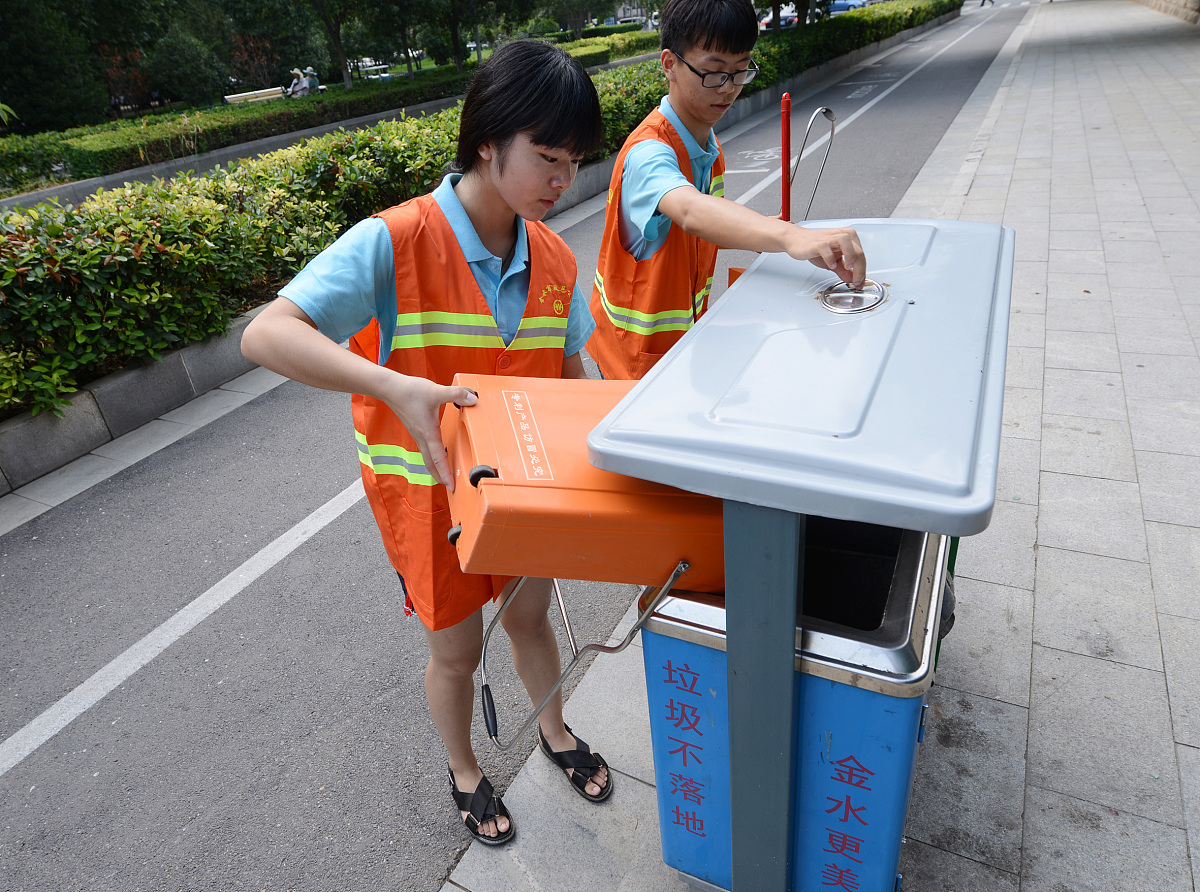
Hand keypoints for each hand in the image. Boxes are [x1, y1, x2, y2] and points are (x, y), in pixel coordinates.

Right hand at [377, 373, 477, 491]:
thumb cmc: (410, 392)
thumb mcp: (436, 391)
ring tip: (446, 474)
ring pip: (428, 458)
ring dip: (437, 468)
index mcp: (429, 433)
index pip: (438, 459)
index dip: (445, 474)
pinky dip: (433, 457)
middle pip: (431, 464)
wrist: (390, 389)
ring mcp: (418, 434)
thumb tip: (473, 398)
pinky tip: (440, 453)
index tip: (452, 486)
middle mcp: (423, 437)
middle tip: (451, 487)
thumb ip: (456, 394)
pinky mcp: (417, 429)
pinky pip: (426, 449)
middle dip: (441, 477)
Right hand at [788, 226, 865, 288]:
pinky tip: (831, 266)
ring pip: (847, 245)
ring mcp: (830, 239)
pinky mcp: (819, 243)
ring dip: (850, 258)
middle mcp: (841, 235)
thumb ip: (843, 270)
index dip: (862, 271)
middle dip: (859, 270)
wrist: (796, 239)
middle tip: (857, 282)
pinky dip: (831, 259)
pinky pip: (827, 250)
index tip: (860, 282)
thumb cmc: (814, 246)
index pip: (861, 255)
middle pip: (858, 252)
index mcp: (848, 238)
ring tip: (848, 268)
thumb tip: (852, 279)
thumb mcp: (832, 260)